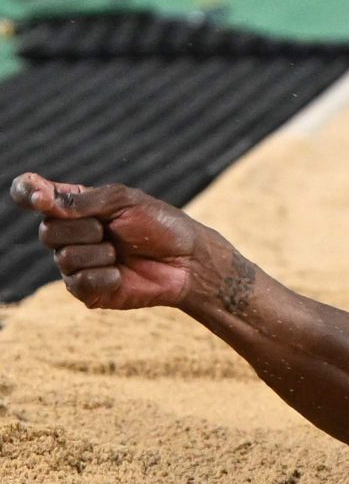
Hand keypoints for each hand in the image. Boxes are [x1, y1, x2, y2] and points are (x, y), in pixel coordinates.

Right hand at [8, 173, 239, 311]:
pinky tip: (122, 273)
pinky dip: (105, 276)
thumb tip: (44, 201)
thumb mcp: (126, 202)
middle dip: (86, 229)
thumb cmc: (160, 225)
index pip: (33, 194)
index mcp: (76, 206)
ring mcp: (74, 263)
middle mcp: (69, 234)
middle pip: (47, 231)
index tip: (37, 194)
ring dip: (101, 253)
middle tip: (114, 230)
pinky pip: (77, 282)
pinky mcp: (84, 290)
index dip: (26, 193)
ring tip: (122, 252)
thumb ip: (84, 201)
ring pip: (64, 257)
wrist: (187, 261)